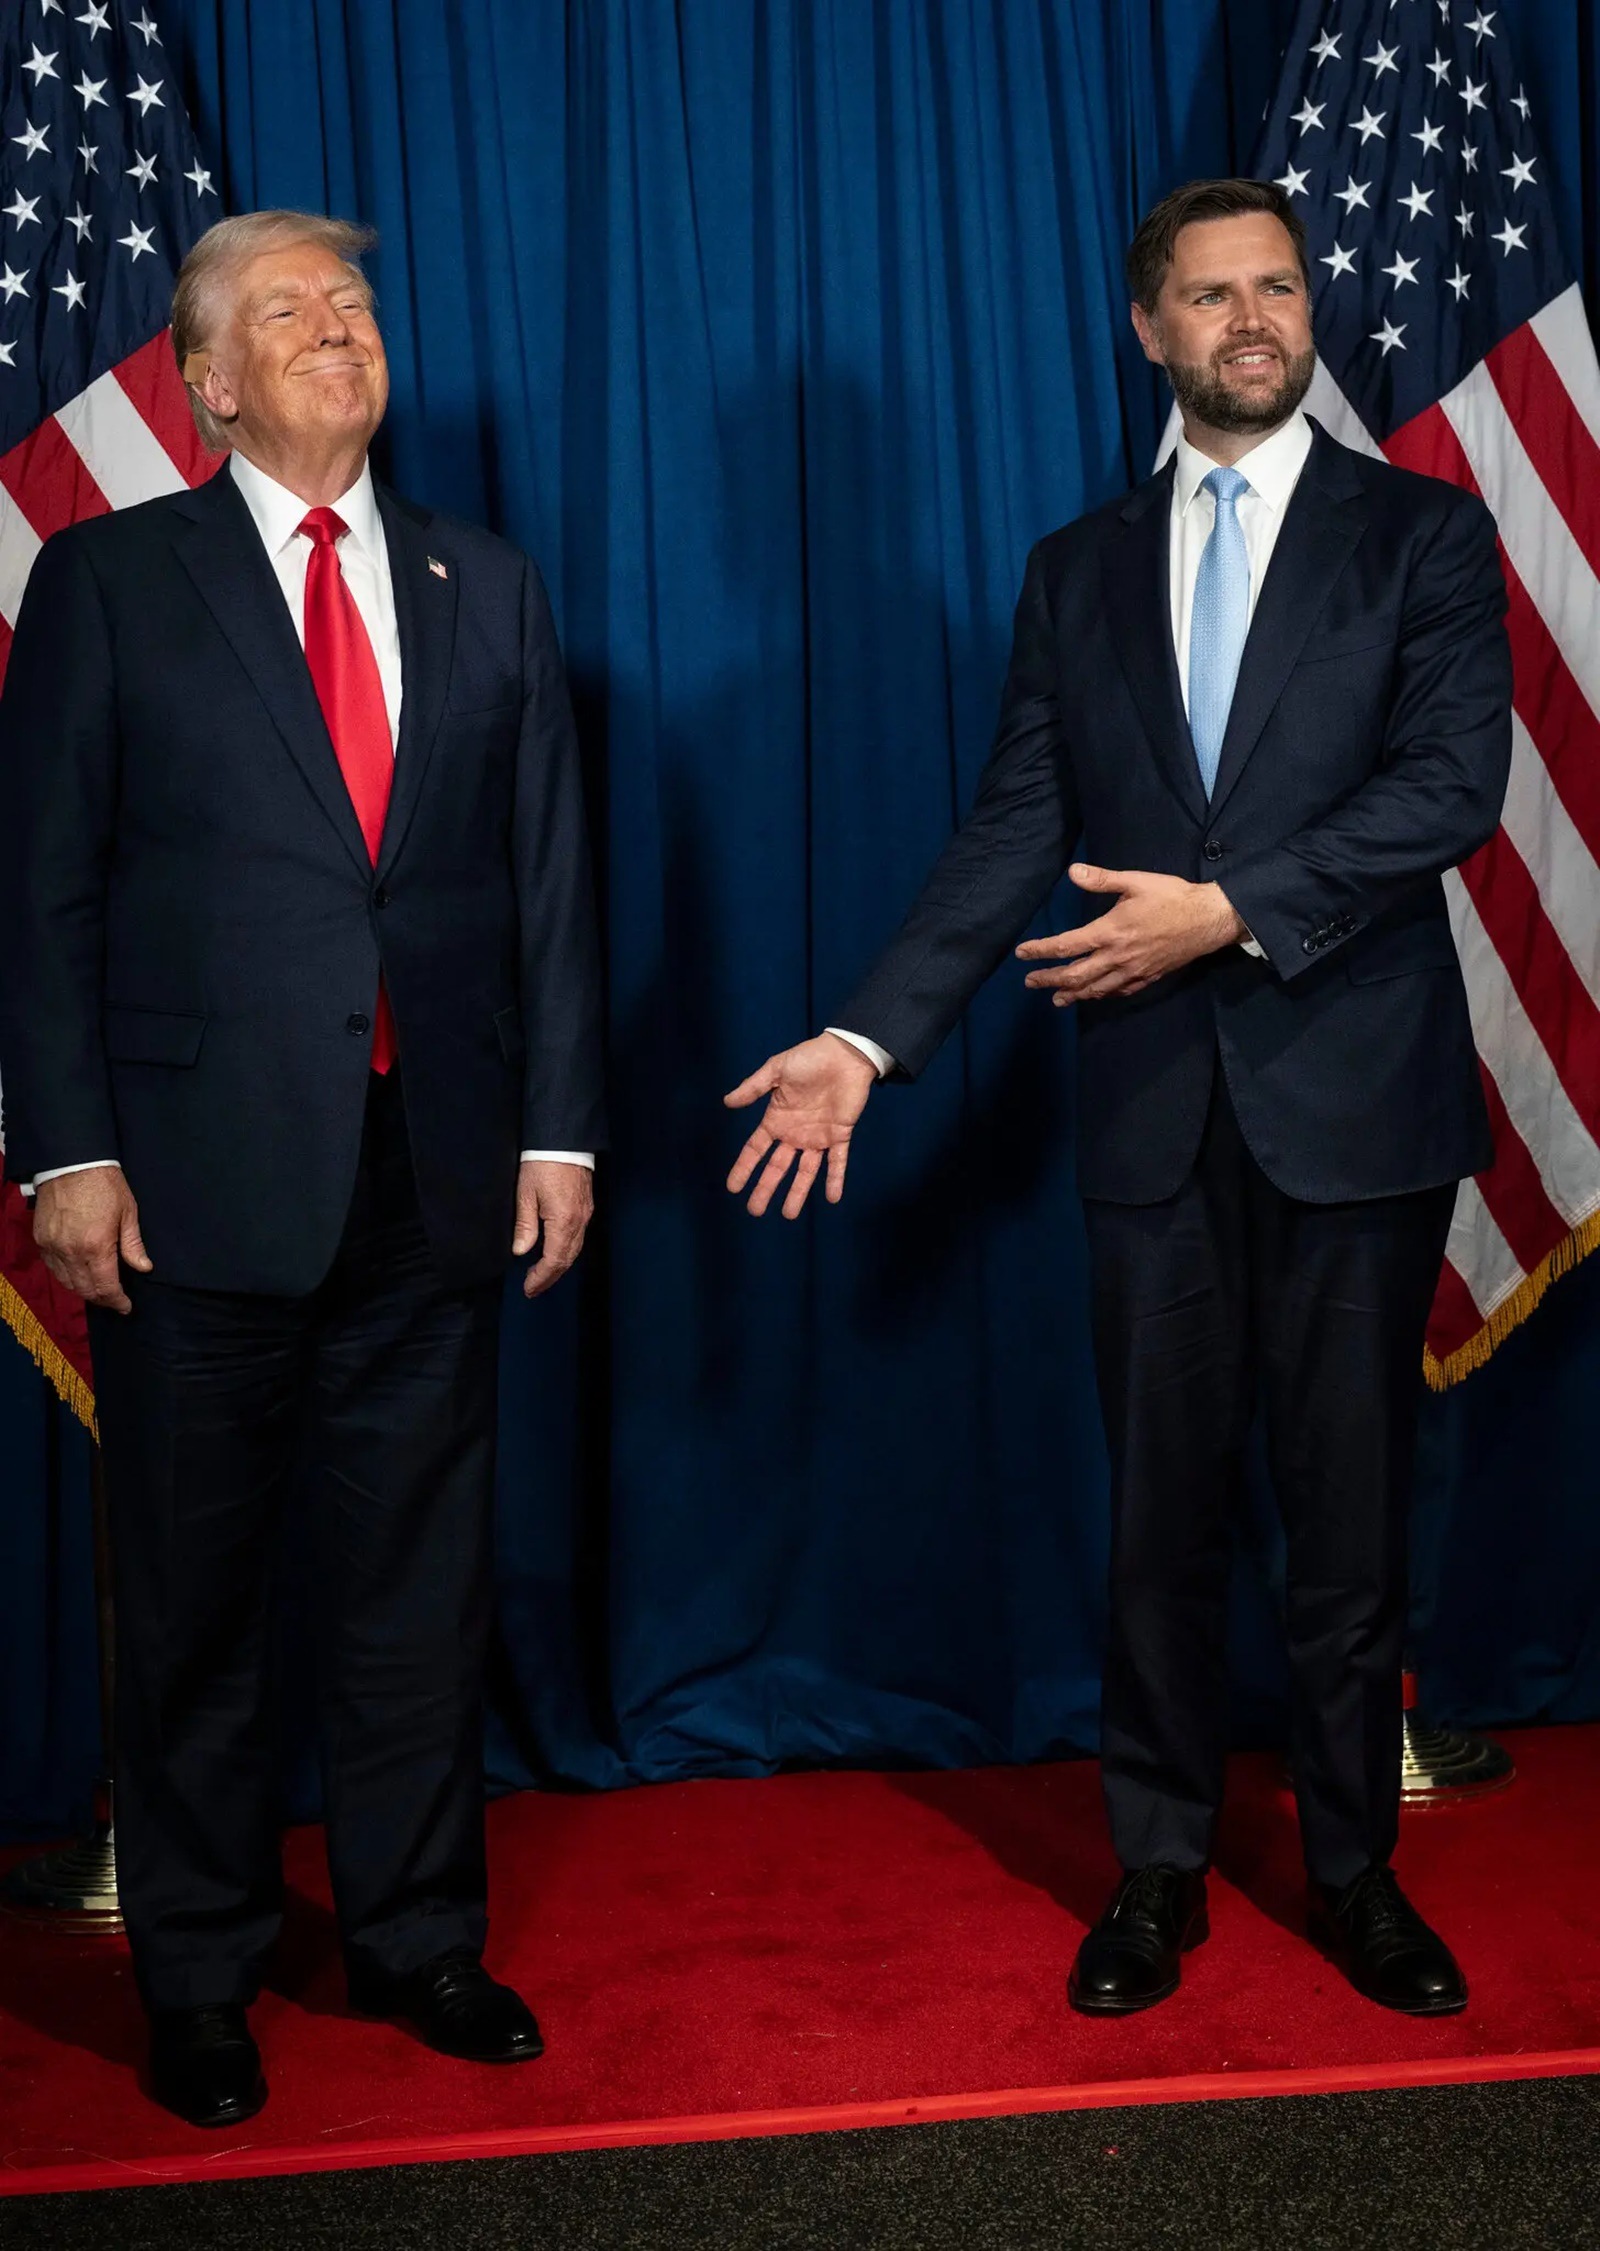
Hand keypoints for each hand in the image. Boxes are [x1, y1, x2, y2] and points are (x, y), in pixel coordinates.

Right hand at [31, 1165, 151, 1314]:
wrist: (71, 1162)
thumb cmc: (105, 1185)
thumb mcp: (128, 1212)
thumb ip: (133, 1245)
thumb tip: (144, 1268)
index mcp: (96, 1247)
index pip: (106, 1287)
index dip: (117, 1301)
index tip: (126, 1307)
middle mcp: (71, 1252)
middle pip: (85, 1289)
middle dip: (102, 1299)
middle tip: (115, 1300)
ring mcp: (53, 1247)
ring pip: (67, 1282)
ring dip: (83, 1290)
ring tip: (99, 1289)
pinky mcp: (41, 1240)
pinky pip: (53, 1268)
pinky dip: (66, 1276)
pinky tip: (78, 1274)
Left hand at [512, 1159, 594, 1298]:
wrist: (564, 1140)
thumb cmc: (542, 1164)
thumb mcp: (525, 1194)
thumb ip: (524, 1225)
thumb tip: (520, 1250)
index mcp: (563, 1221)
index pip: (554, 1260)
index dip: (541, 1277)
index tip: (528, 1288)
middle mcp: (579, 1222)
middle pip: (567, 1259)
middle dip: (550, 1277)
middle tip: (533, 1289)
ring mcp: (586, 1214)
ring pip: (575, 1250)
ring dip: (559, 1266)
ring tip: (542, 1276)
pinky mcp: (586, 1207)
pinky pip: (578, 1238)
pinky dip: (566, 1252)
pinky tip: (555, 1253)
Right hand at [724, 1033, 877, 1217]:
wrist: (844, 1054)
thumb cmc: (809, 1059)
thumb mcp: (776, 1070)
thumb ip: (753, 1087)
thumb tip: (727, 1102)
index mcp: (777, 1119)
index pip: (756, 1150)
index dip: (744, 1168)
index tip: (732, 1188)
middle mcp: (794, 1133)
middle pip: (777, 1167)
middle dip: (766, 1189)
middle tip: (755, 1211)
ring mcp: (817, 1136)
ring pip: (805, 1171)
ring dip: (797, 1193)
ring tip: (789, 1215)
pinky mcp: (840, 1135)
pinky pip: (837, 1162)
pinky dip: (835, 1179)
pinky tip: (831, 1198)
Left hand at [1016, 864, 1244, 1004]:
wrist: (1209, 920)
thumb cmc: (1172, 897)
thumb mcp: (1136, 882)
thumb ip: (1102, 880)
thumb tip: (1073, 872)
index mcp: (1110, 931)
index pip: (1065, 946)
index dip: (1040, 951)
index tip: (1022, 953)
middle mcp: (1117, 957)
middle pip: (1075, 975)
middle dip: (1049, 980)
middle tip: (1030, 982)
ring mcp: (1132, 971)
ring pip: (1095, 989)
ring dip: (1071, 994)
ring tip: (1055, 999)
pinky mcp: (1147, 977)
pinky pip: (1118, 992)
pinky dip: (1101, 995)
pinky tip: (1094, 995)